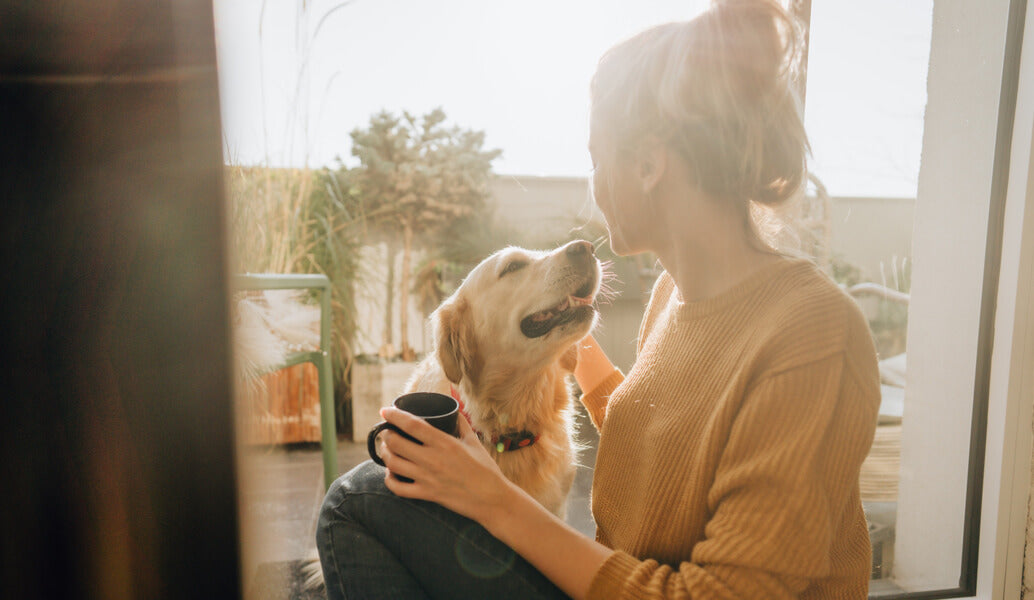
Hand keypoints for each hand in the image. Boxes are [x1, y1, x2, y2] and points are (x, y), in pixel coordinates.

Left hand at [378, 406, 514, 524]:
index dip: (394, 416)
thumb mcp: (474, 441)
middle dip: (386, 435)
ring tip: (386, 450)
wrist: (492, 499)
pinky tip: (391, 474)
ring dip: (385, 454)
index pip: (412, 424)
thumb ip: (462, 424)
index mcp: (445, 443)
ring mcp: (428, 478)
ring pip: (393, 464)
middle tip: (387, 432)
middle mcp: (433, 459)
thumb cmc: (485, 469)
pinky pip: (398, 488)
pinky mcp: (427, 494)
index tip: (385, 411)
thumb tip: (453, 410)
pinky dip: (390, 480)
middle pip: (396, 443)